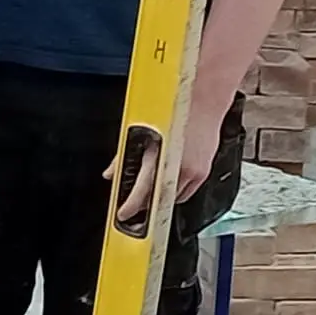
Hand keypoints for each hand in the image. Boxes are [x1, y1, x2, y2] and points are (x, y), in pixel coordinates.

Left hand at [114, 85, 225, 226]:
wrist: (204, 99)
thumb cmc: (174, 110)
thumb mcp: (141, 132)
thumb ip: (123, 157)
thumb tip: (111, 173)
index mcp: (158, 157)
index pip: (141, 193)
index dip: (130, 207)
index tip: (123, 214)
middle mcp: (177, 168)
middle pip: (157, 198)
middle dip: (144, 204)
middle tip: (134, 204)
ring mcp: (192, 172)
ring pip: (173, 197)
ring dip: (160, 197)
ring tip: (151, 190)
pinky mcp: (203, 172)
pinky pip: (187, 192)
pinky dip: (176, 192)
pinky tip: (169, 182)